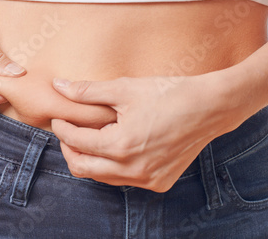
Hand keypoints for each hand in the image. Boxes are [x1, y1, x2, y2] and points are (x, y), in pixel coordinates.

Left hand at [50, 74, 245, 191]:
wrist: (210, 107)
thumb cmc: (167, 93)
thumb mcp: (124, 89)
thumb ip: (87, 91)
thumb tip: (58, 86)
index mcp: (120, 146)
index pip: (76, 142)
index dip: (62, 129)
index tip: (57, 118)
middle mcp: (132, 169)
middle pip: (83, 168)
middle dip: (69, 149)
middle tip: (66, 131)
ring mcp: (147, 179)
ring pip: (102, 177)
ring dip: (89, 159)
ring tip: (86, 138)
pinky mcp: (159, 182)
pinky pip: (123, 179)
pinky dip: (111, 166)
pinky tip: (113, 148)